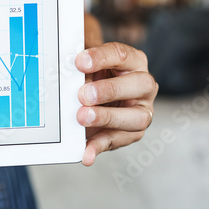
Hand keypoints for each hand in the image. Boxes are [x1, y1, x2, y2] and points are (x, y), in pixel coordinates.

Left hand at [75, 42, 157, 165]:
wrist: (94, 95)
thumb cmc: (93, 76)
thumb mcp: (88, 67)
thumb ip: (81, 68)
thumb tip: (64, 73)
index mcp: (134, 62)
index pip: (122, 55)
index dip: (101, 58)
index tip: (80, 62)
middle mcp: (144, 85)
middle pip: (140, 84)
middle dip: (110, 89)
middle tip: (83, 94)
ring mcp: (142, 111)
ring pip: (138, 117)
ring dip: (108, 118)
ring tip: (82, 117)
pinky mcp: (132, 134)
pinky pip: (118, 141)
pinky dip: (100, 147)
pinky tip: (86, 153)